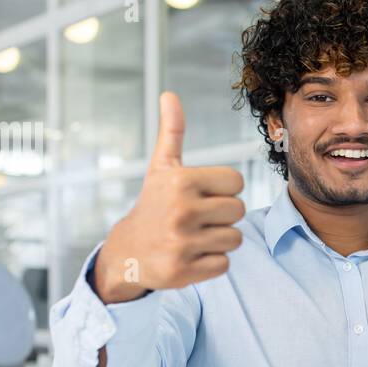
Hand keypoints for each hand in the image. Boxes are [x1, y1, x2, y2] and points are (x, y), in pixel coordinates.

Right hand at [94, 92, 244, 303]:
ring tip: (193, 237)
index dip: (223, 189)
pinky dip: (212, 263)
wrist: (128, 252)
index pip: (237, 182)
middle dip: (222, 216)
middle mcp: (181, 210)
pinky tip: (190, 256)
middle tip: (197, 218)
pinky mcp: (183, 271)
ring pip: (234, 239)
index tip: (201, 195)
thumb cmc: (154, 205)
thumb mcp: (161, 168)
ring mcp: (182, 243)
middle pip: (239, 210)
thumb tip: (170, 95)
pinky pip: (224, 264)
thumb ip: (172, 132)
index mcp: (181, 181)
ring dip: (219, 240)